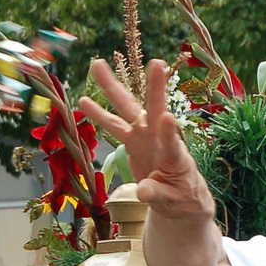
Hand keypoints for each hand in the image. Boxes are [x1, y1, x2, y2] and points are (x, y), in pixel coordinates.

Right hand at [78, 58, 213, 218]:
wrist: (179, 200)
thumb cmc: (182, 199)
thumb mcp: (174, 203)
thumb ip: (157, 195)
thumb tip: (142, 191)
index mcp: (175, 157)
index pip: (173, 143)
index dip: (169, 132)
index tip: (167, 117)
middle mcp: (160, 140)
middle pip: (155, 111)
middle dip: (155, 88)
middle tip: (157, 62)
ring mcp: (145, 137)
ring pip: (127, 110)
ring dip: (113, 89)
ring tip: (97, 64)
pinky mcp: (132, 142)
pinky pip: (114, 126)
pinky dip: (99, 115)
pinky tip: (82, 100)